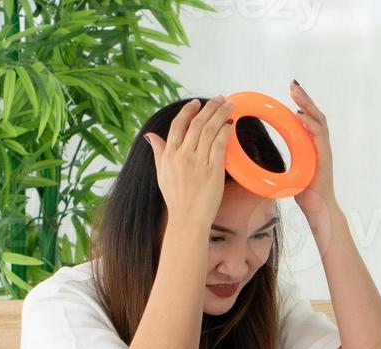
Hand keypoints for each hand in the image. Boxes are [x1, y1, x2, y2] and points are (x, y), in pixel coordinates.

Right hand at [142, 97, 234, 230]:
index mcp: (169, 155)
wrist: (187, 218)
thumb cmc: (175, 198)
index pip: (178, 125)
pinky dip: (225, 132)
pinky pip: (219, 145)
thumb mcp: (161, 173)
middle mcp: (183, 155)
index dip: (188, 111)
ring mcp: (198, 162)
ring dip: (220, 114)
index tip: (196, 102)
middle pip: (197, 124)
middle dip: (209, 107)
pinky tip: (230, 124)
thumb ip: (159, 152)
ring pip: (209, 130)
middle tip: (219, 98)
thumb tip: (150, 136)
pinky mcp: (212, 170)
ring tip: (228, 105)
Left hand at [288, 80, 336, 224]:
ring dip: (307, 106)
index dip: (300, 105)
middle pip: (314, 115)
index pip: (307, 120)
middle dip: (304, 98)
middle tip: (292, 85)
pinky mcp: (324, 157)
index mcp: (312, 145)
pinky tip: (301, 117)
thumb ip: (280, 162)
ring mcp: (323, 150)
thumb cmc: (305, 192)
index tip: (290, 92)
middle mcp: (319, 144)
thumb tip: (259, 159)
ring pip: (319, 121)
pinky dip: (310, 125)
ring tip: (297, 94)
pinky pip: (319, 137)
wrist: (318, 208)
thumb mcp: (289, 173)